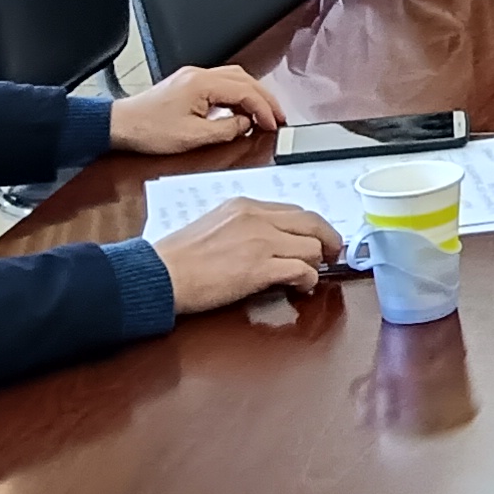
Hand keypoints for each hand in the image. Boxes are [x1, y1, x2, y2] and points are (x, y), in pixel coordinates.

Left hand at [109, 61, 283, 155]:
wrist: (120, 125)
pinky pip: (222, 82)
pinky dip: (237, 94)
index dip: (263, 108)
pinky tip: (239, 109)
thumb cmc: (149, 130)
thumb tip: (245, 125)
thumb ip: (225, 130)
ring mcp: (193, 77)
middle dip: (265, 99)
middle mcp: (199, 74)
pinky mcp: (188, 83)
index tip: (273, 123)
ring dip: (252, 94)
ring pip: (235, 78)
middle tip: (277, 117)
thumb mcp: (192, 137)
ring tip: (263, 113)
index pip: (245, 91)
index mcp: (202, 84)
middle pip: (244, 80)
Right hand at [152, 196, 340, 314]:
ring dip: (315, 264)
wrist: (161, 273)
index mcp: (245, 205)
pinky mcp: (260, 268)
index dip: (312, 227)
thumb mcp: (215, 226)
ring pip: (311, 247)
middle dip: (329, 239)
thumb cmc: (180, 257)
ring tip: (308, 277)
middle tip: (332, 255)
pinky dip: (308, 280)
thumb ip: (245, 227)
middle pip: (313, 222)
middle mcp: (257, 218)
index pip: (295, 211)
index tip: (317, 240)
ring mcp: (260, 241)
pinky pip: (302, 270)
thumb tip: (270, 242)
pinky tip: (301, 287)